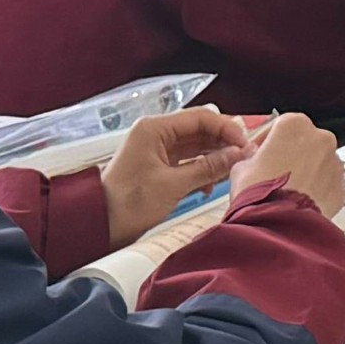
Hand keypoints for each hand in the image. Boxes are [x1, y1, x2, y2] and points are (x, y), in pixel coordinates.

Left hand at [100, 107, 256, 244]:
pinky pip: (188, 161)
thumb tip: (237, 155)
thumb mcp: (174, 185)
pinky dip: (202, 170)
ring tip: (231, 171)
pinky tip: (210, 184)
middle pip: (200, 130)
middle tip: (244, 157)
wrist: (99, 225)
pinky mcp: (158, 167)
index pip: (200, 118)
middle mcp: (156, 135)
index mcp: (154, 129)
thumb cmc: (127, 203)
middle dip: (223, 143)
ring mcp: (157, 150)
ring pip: (196, 146)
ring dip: (215, 158)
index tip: (245, 144)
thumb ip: (209, 168)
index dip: (227, 129)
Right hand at [238, 113, 344, 216]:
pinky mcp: (341, 186)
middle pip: (304, 142)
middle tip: (275, 173)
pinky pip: (328, 184)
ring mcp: (334, 162)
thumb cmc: (259, 195)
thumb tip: (255, 162)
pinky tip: (301, 201)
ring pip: (319, 162)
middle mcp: (320, 138)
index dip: (267, 141)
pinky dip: (318, 190)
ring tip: (288, 190)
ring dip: (307, 172)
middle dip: (291, 155)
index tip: (261, 151)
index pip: (280, 125)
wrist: (278, 225)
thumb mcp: (241, 169)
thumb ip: (251, 158)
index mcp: (294, 125)